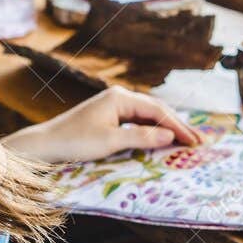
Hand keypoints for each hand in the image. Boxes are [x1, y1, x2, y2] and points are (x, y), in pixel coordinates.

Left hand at [2, 86, 199, 163]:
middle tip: (198, 142)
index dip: (179, 127)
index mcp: (120, 97)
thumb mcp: (111, 141)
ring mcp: (112, 106)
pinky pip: (136, 122)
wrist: (45, 145)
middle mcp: (118, 97)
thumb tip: (170, 135)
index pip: (158, 111)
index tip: (196, 142)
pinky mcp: (107, 117)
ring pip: (147, 116)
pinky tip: (161, 139)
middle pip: (155, 110)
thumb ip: (142, 137)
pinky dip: (152, 131)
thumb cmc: (75, 142)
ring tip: (185, 141)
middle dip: (177, 126)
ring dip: (166, 128)